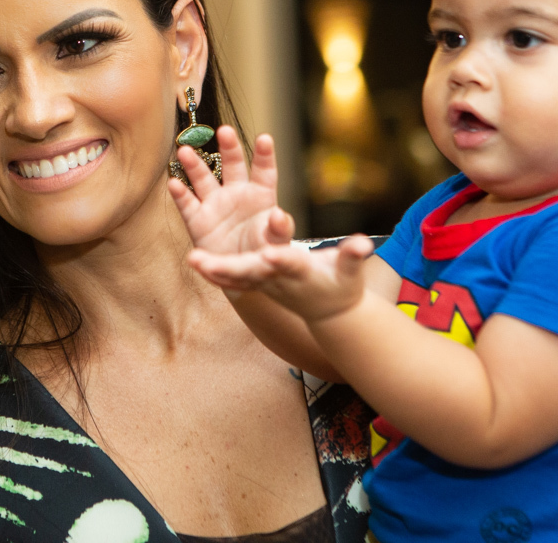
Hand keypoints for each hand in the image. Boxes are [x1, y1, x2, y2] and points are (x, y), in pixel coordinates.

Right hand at [167, 127, 293, 257]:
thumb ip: (279, 229)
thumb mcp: (276, 243)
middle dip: (229, 148)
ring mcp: (215, 205)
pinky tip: (173, 182)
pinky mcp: (198, 220)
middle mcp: (236, 194)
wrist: (241, 274)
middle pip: (232, 165)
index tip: (265, 139)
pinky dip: (180, 194)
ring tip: (184, 150)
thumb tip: (280, 215)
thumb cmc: (263, 253)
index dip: (264, 156)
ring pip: (203, 179)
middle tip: (224, 131)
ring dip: (194, 165)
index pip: (264, 172)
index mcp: (260, 196)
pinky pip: (187, 204)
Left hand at [190, 234, 374, 321]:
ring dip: (214, 270)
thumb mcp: (351, 271)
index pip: (290, 264)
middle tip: (207, 261)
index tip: (270, 252)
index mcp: (301, 272)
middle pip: (252, 274)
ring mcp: (265, 285)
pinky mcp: (256, 285)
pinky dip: (213, 273)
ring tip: (193, 260)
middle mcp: (278, 280)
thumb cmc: (342, 285)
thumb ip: (352, 257)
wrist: (329, 313)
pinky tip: (195, 263)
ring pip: (236, 278)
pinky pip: (231, 281)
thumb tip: (365, 244)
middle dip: (230, 268)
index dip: (281, 259)